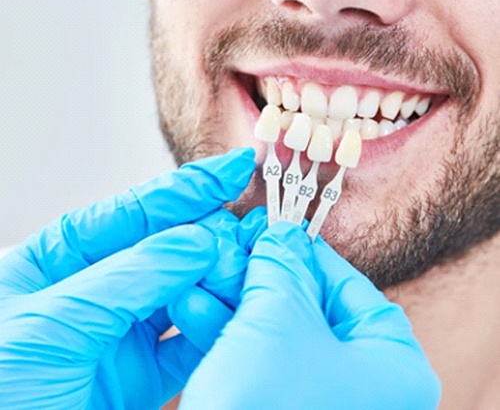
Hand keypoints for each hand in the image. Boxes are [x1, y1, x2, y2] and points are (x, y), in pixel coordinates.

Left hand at [0, 148, 254, 409]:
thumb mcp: (52, 322)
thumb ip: (130, 278)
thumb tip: (196, 242)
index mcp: (62, 258)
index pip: (135, 210)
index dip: (189, 187)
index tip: (233, 169)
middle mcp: (98, 287)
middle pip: (167, 246)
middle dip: (209, 233)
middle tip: (245, 228)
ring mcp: (122, 330)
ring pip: (186, 290)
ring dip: (218, 278)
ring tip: (245, 267)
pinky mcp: (142, 374)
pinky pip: (191, 342)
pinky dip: (215, 328)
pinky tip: (232, 313)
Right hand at [180, 222, 441, 409]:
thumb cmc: (268, 404)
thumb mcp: (277, 318)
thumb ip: (282, 266)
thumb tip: (281, 234)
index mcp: (392, 366)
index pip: (351, 287)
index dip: (310, 253)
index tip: (279, 232)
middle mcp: (367, 388)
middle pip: (310, 309)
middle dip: (262, 277)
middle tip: (236, 249)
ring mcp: (324, 403)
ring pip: (279, 336)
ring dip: (235, 302)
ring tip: (204, 273)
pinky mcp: (284, 409)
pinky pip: (261, 363)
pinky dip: (229, 336)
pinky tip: (194, 308)